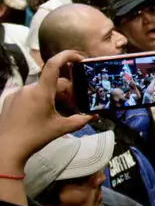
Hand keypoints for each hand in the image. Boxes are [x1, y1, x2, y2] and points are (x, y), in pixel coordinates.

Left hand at [0, 50, 92, 172]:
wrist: (6, 150)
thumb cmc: (34, 138)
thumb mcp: (60, 128)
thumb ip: (80, 120)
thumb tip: (94, 116)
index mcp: (42, 92)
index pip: (54, 64)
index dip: (67, 55)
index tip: (79, 57)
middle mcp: (29, 88)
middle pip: (53, 82)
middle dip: (66, 91)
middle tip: (73, 105)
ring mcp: (17, 93)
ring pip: (41, 89)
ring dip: (52, 96)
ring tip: (56, 112)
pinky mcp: (9, 100)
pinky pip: (28, 94)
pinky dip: (38, 100)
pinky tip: (39, 114)